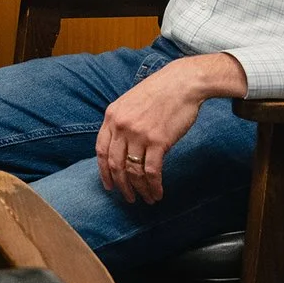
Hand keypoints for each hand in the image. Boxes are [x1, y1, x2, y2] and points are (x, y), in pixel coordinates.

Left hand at [94, 53, 242, 203]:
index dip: (104, 172)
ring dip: (139, 189)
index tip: (109, 185)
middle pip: (115, 165)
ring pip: (133, 171)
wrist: (183, 83)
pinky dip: (154, 186)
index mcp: (112, 117)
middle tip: (127, 198)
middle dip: (121, 185)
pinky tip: (158, 193)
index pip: (101, 151)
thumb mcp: (130, 102)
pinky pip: (151, 171)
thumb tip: (121, 148)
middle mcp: (121, 127)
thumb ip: (122, 123)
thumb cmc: (160, 92)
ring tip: (145, 199)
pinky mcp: (158, 141)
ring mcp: (139, 134)